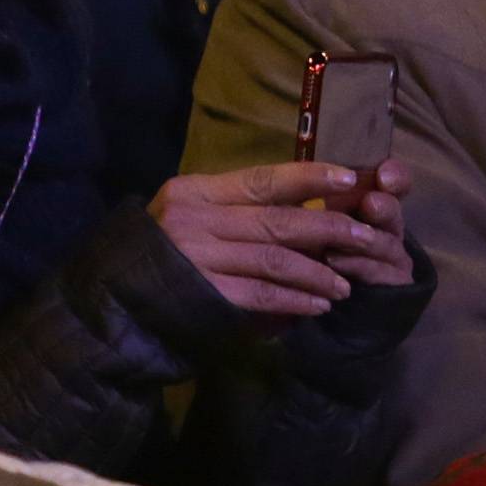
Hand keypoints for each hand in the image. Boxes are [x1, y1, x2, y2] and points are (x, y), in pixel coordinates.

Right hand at [147, 162, 403, 319]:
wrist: (119, 308)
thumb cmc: (165, 259)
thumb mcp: (193, 221)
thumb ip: (237, 214)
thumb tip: (302, 211)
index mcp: (196, 191)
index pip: (262, 179)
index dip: (309, 178)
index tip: (350, 180)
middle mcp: (196, 218)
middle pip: (277, 219)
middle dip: (329, 228)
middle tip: (367, 237)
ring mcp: (199, 257)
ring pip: (275, 258)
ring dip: (317, 272)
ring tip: (346, 283)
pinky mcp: (206, 295)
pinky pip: (263, 294)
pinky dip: (296, 299)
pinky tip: (318, 305)